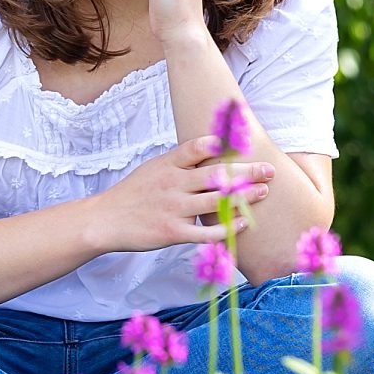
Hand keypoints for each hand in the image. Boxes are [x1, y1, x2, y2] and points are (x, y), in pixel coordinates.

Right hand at [99, 135, 275, 253]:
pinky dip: (227, 227)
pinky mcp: (172, 232)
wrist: (105, 220)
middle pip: (215, 174)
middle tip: (268, 170)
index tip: (243, 141)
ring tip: (263, 192)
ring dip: (244, 196)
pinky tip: (242, 223)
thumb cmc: (133, 193)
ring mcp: (173, 208)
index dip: (220, 143)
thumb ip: (179, 162)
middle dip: (246, 171)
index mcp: (167, 165)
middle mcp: (172, 184)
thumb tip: (210, 149)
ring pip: (215, 200)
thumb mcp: (152, 168)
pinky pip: (205, 231)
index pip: (196, 147)